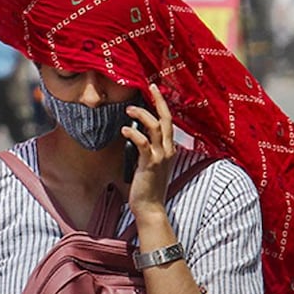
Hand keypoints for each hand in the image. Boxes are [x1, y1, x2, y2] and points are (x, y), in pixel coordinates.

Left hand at [121, 83, 175, 219]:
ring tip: (129, 108)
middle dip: (158, 100)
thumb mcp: (150, 164)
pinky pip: (143, 143)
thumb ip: (147, 149)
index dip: (162, 105)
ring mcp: (160, 156)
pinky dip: (133, 133)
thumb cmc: (148, 186)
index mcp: (169, 148)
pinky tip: (124, 129)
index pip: (168, 121)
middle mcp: (168, 150)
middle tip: (149, 87)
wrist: (151, 207)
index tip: (154, 91)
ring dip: (141, 114)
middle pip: (166, 118)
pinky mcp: (150, 164)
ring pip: (155, 126)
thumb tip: (135, 134)